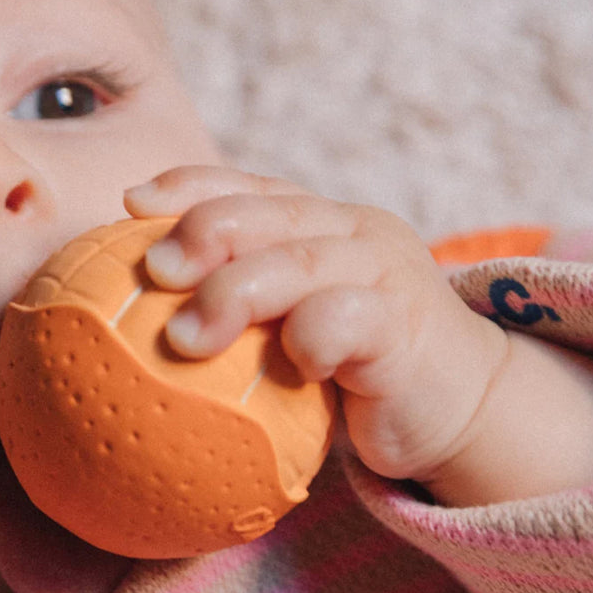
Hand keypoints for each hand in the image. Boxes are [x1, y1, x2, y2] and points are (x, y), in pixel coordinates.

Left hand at [124, 166, 508, 486]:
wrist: (460, 407)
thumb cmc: (356, 372)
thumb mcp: (295, 329)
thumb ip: (244, 313)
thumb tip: (138, 329)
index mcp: (321, 224)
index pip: (252, 186)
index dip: (190, 185)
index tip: (131, 202)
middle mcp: (353, 233)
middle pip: (268, 213)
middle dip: (203, 233)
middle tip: (152, 271)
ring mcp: (384, 273)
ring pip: (300, 261)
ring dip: (234, 293)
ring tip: (182, 337)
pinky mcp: (406, 326)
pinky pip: (348, 319)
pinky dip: (309, 337)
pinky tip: (290, 367)